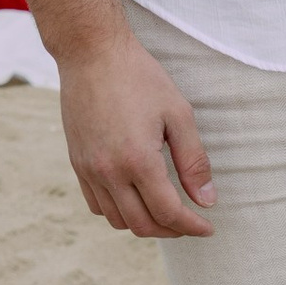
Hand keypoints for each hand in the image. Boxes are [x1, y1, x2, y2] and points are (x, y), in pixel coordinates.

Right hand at [56, 24, 215, 239]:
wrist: (91, 53)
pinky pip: (96, 204)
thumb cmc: (139, 77)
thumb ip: (193, 161)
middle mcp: (108, 172)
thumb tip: (206, 201)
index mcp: (138, 160)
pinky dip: (118, 211)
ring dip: (144, 224)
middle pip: (142, 225)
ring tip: (166, 212)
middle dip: (171, 231)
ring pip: (116, 220)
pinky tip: (136, 198)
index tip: (209, 228)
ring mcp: (88, 170)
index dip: (192, 227)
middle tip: (191, 223)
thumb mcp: (178, 114)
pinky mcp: (77, 163)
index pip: (168, 212)